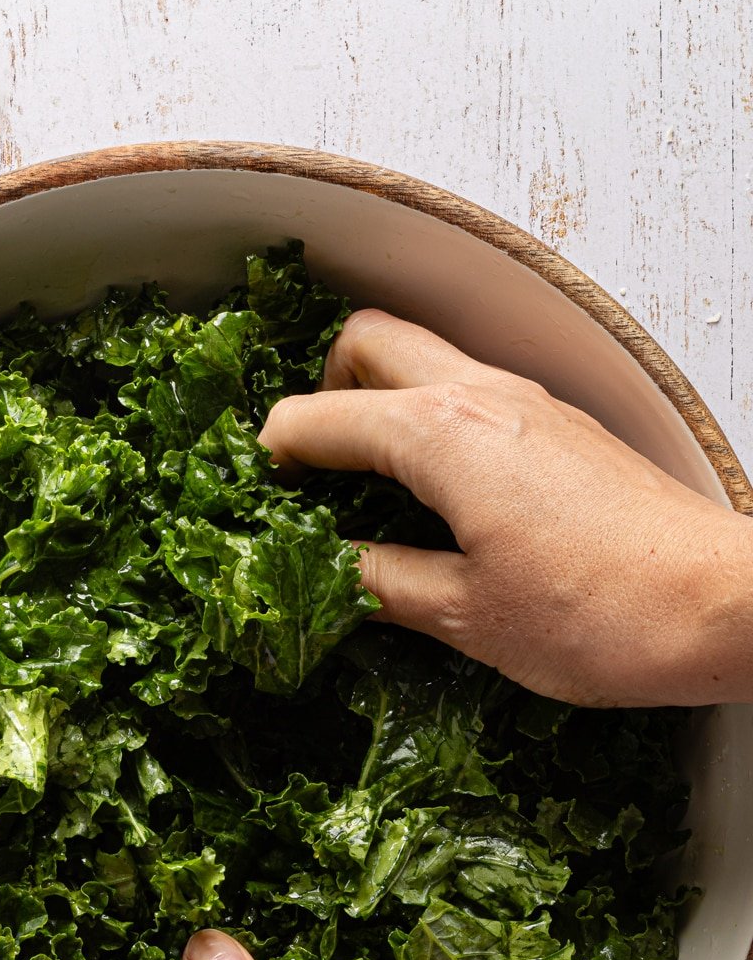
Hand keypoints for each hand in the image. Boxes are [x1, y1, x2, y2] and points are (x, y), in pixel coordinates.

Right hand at [259, 310, 752, 705]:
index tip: (253, 495)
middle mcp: (482, 397)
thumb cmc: (605, 613)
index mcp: (440, 436)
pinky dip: (430, 423)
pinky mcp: (561, 429)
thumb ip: (380, 583)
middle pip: (368, 342)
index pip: (320, 417)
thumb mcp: (466, 617)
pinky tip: (433, 495)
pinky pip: (471, 394)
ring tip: (362, 483)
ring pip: (425, 358)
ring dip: (379, 400)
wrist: (725, 606)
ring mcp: (528, 405)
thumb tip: (328, 573)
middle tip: (308, 468)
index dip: (273, 456)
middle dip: (321, 390)